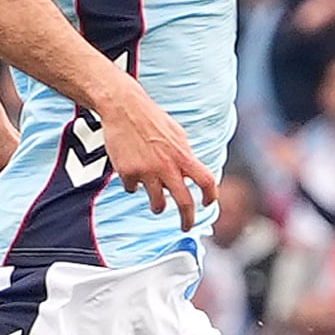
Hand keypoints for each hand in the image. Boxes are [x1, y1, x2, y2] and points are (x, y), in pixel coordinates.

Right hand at [95, 74, 213, 229]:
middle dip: (187, 220)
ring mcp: (146, 171)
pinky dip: (133, 185)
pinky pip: (132, 189)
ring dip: (158, 207)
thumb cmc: (151, 118)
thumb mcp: (176, 134)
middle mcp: (167, 166)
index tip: (208, 204)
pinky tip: (130, 171)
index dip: (211, 196)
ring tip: (157, 205)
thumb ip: (184, 155)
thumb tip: (190, 174)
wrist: (123, 108)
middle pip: (184, 202)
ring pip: (157, 204)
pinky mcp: (127, 173)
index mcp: (183, 155)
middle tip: (186, 226)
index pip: (206, 181)